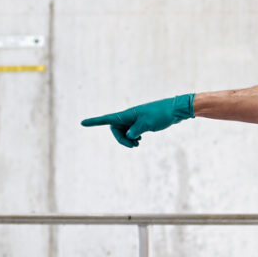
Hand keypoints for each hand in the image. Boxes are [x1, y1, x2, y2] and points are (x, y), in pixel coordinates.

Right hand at [80, 94, 195, 147]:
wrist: (175, 110)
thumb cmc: (161, 114)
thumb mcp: (148, 124)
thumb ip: (135, 130)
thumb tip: (128, 135)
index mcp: (128, 114)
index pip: (108, 119)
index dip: (94, 122)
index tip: (82, 123)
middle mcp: (129, 116)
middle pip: (116, 130)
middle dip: (121, 140)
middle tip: (134, 146)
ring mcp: (134, 120)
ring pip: (123, 132)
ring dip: (128, 140)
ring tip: (138, 144)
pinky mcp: (140, 123)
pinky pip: (130, 132)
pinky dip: (132, 138)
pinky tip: (139, 140)